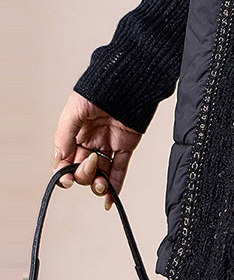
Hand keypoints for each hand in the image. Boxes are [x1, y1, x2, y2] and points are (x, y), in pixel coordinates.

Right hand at [53, 92, 141, 209]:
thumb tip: (59, 159)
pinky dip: (116, 185)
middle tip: (89, 164)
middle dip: (83, 174)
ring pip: (100, 172)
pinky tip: (111, 199)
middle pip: (82, 168)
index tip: (67, 179)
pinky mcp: (126, 145)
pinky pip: (120, 168)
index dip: (65, 173)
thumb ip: (65, 135)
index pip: (65, 160)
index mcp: (74, 132)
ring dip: (99, 184)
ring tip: (101, 185)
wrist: (129, 80)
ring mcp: (108, 143)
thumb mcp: (75, 110)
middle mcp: (90, 140)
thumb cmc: (100, 88)